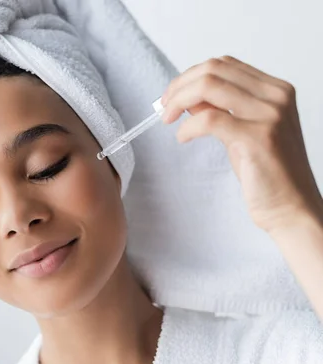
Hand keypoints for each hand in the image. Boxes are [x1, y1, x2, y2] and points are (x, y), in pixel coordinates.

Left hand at [161, 56, 322, 232]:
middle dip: (180, 85)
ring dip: (179, 101)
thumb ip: (220, 109)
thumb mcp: (242, 131)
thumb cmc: (266, 172)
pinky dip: (188, 127)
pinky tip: (183, 138)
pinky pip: (208, 119)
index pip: (225, 64)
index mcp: (276, 90)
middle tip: (164, 106)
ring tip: (168, 120)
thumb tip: (188, 94)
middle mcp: (276, 96)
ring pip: (209, 86)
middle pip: (214, 69)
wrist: (290, 207)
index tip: (173, 94)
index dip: (191, 76)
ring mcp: (269, 115)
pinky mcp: (257, 137)